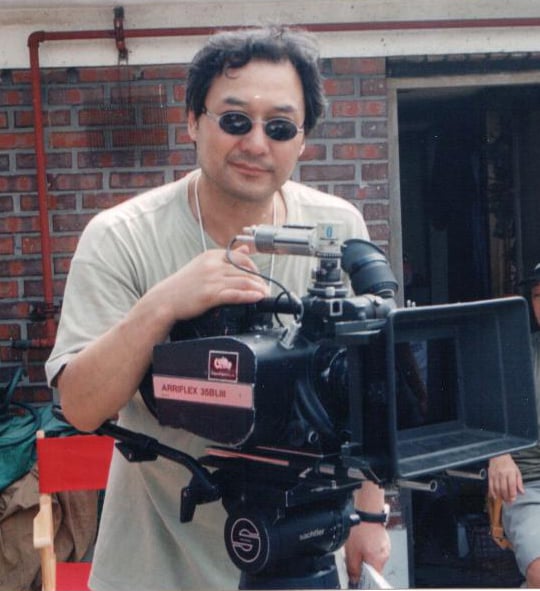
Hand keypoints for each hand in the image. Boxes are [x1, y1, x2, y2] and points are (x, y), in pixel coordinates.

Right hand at [146, 245, 269, 324]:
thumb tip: (245, 249)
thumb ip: (225, 257)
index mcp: (212, 256)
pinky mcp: (210, 295)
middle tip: (267, 288)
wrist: (164, 300)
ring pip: (243, 282)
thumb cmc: (183, 285)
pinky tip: (257, 298)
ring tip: (266, 295)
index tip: (259, 277)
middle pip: (245, 270)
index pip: (241, 258)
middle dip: (259, 280)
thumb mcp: (203, 264)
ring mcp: (211, 280)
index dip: (254, 268)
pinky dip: (249, 296)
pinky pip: (235, 294)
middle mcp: (213, 265)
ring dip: (258, 289)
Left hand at [345, 482, 390, 584]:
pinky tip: (362, 538)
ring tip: (358, 544)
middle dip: (363, 563)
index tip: (357, 574)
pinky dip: (369, 545)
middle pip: (373, 567)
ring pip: (374, 556)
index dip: (364, 577)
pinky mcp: (383, 538)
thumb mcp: (352, 553)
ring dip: (366, 554)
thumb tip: (354, 579)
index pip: (373, 577)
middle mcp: (385, 555)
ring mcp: (385, 546)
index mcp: (378, 561)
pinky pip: (375, 547)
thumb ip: (353, 569)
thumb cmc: (361, 530)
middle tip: (354, 555)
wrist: (366, 512)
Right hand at [488, 454, 523, 501]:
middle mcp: (502, 474)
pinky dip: (492, 492)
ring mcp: (495, 475)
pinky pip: (490, 486)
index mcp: (510, 472)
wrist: (498, 455)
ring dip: (500, 496)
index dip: (512, 494)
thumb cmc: (509, 464)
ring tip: (503, 500)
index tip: (513, 500)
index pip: (511, 485)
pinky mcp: (490, 475)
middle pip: (504, 488)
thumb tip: (522, 492)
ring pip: (497, 488)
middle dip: (506, 497)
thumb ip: (519, 482)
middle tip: (508, 502)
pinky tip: (495, 496)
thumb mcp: (517, 471)